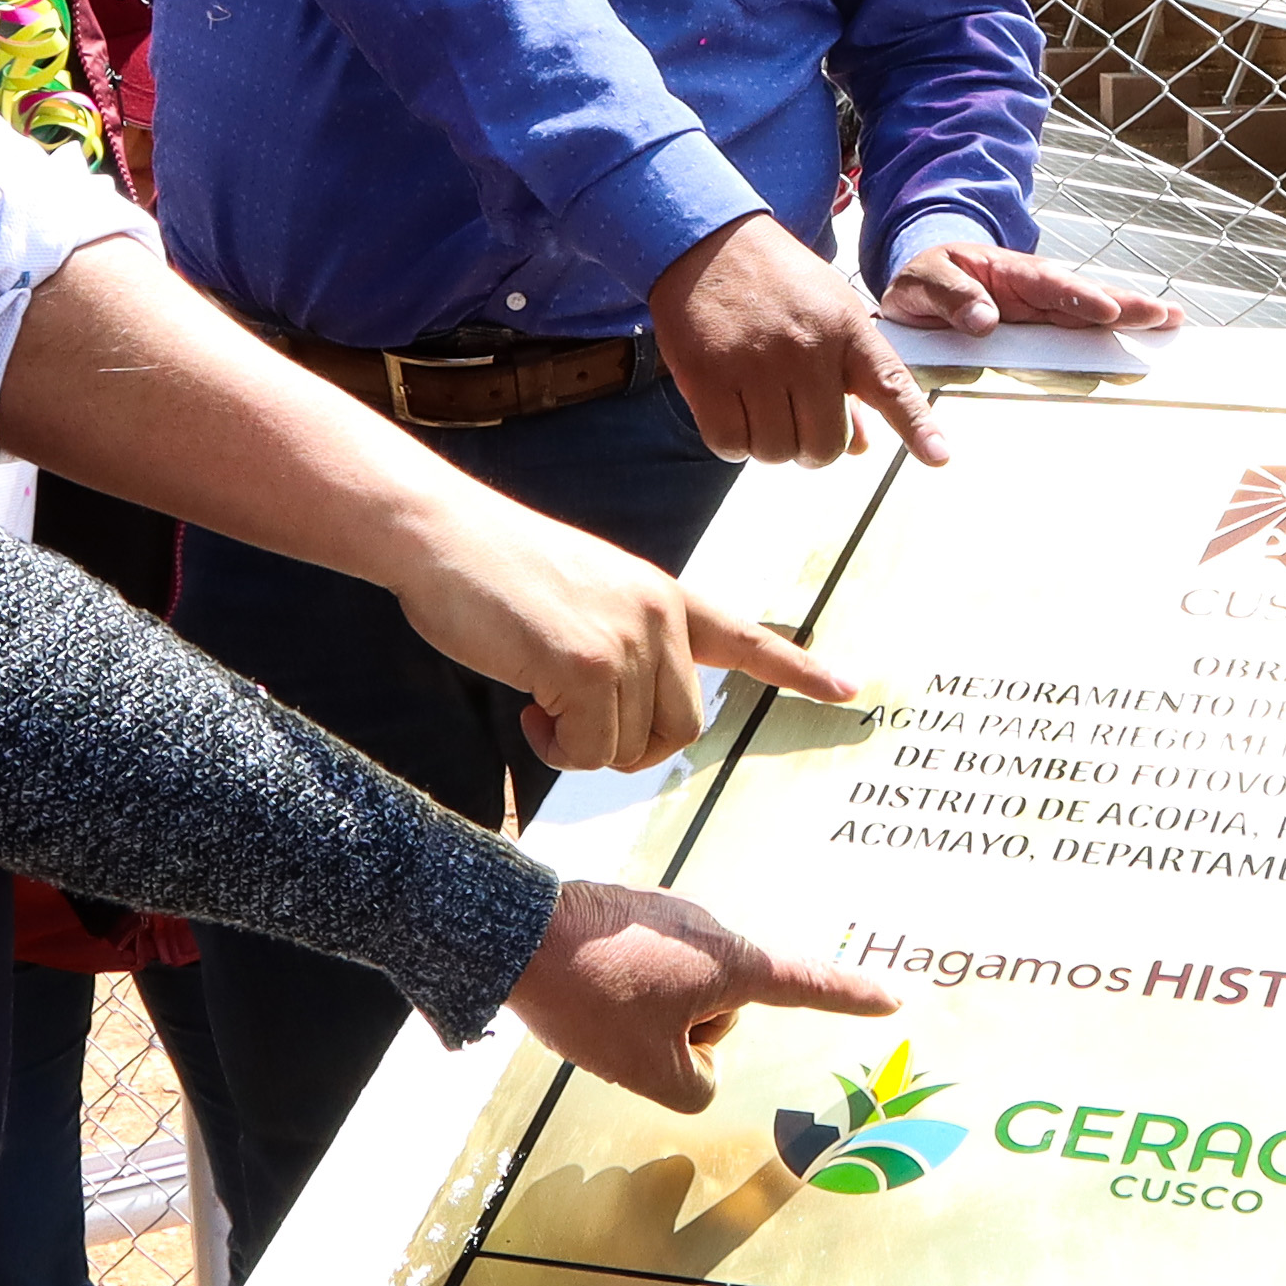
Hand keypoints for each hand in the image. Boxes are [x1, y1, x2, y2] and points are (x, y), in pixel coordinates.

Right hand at [398, 498, 862, 775]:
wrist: (439, 533)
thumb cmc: (493, 572)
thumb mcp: (583, 597)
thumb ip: (623, 646)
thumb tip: (630, 720)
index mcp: (663, 596)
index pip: (743, 636)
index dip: (795, 668)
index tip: (846, 688)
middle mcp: (660, 616)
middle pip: (681, 730)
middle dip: (625, 744)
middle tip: (565, 716)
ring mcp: (629, 640)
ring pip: (630, 750)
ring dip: (578, 745)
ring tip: (537, 695)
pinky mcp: (588, 666)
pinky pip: (589, 752)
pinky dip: (555, 748)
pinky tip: (527, 707)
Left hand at [502, 879, 902, 1113]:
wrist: (516, 935)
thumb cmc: (591, 999)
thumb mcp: (651, 1070)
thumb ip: (698, 1087)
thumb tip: (697, 1069)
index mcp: (729, 964)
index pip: (808, 986)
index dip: (852, 997)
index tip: (892, 997)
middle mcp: (710, 931)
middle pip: (723, 1010)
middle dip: (686, 1035)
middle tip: (627, 1034)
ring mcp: (670, 916)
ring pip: (681, 996)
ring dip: (651, 1016)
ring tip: (598, 1009)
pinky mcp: (633, 913)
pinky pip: (648, 972)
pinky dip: (625, 992)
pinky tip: (587, 991)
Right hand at [652, 213, 940, 468]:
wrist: (709, 242)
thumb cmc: (778, 284)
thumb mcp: (830, 314)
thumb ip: (851, 380)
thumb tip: (858, 447)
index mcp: (847, 330)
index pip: (890, 385)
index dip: (916, 427)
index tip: (939, 457)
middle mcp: (806, 348)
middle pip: (825, 446)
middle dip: (813, 449)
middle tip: (797, 422)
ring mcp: (756, 363)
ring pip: (776, 451)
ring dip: (770, 445)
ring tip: (762, 407)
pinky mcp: (709, 376)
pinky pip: (730, 444)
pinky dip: (733, 443)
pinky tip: (733, 413)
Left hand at [876, 234, 1182, 338]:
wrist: (922, 284)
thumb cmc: (924, 278)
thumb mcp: (922, 282)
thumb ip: (949, 296)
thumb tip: (984, 319)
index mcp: (1007, 273)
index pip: (1048, 285)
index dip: (1078, 298)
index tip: (1107, 310)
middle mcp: (1034, 291)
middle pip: (1086, 299)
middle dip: (1126, 306)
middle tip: (1164, 315)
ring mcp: (1042, 312)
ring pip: (1091, 317)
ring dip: (1130, 320)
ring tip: (1170, 325)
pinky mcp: (1042, 333)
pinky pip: (1078, 337)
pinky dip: (1110, 341)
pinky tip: (1141, 350)